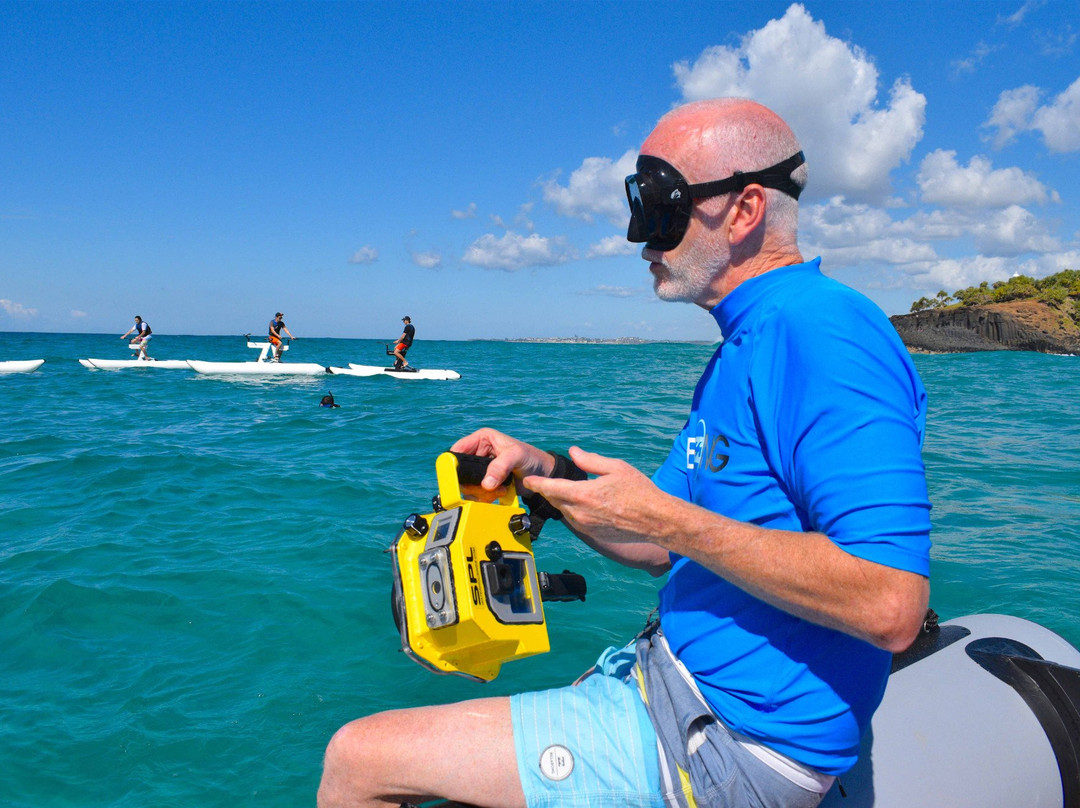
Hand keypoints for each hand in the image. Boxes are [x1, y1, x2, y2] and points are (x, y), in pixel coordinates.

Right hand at [449, 428, 555, 492]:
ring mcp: (482, 470)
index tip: (458, 479)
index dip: (453, 464)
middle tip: (487, 487)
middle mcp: (478, 453)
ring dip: (481, 492)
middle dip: (471, 483)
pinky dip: (485, 497)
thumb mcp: (517, 456)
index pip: (457, 450)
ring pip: (467, 486)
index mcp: (482, 439)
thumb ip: (500, 467)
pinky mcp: (487, 483)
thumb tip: (486, 484)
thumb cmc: (531, 458)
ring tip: (499, 489)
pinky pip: (477, 494)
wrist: (543, 475)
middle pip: (460, 472)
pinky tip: (500, 494)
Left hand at [525, 446, 668, 545]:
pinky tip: (584, 504)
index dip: (536, 483)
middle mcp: (580, 513)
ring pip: (565, 511)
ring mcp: (586, 527)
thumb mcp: (616, 467)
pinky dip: (575, 512)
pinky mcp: (592, 535)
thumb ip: (590, 460)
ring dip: (562, 501)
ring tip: (567, 491)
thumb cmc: (639, 491)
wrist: (655, 520)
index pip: (550, 488)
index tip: (528, 480)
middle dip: (548, 491)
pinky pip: (577, 521)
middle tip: (545, 482)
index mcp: (583, 494)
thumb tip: (573, 452)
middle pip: (554, 500)